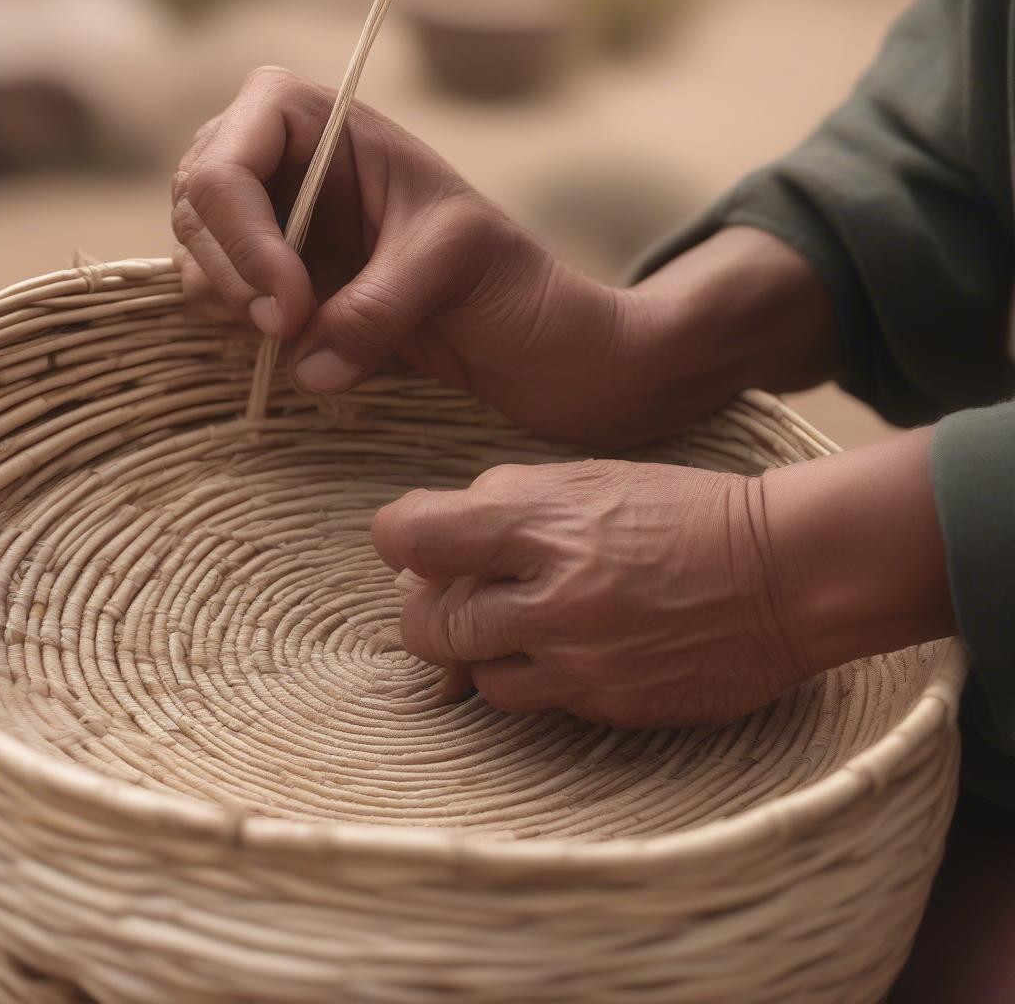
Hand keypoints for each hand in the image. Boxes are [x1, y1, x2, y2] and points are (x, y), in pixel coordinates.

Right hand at [172, 67, 692, 446]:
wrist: (540, 348)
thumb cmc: (517, 286)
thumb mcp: (455, 268)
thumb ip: (378, 307)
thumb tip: (307, 366)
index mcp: (331, 127)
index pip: (231, 152)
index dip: (243, 229)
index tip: (291, 304)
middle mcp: (295, 170)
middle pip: (199, 200)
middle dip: (229, 268)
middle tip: (285, 331)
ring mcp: (286, 233)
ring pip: (201, 254)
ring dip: (230, 302)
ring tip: (295, 341)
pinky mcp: (293, 292)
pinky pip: (229, 302)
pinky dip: (241, 330)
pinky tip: (293, 350)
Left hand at [372, 459, 806, 727]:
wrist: (783, 574)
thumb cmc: (684, 512)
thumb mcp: (592, 477)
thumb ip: (505, 502)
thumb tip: (430, 543)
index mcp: (544, 521)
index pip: (416, 536)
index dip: (398, 537)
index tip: (408, 543)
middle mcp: (553, 596)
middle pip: (427, 624)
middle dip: (424, 609)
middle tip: (451, 595)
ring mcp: (580, 659)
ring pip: (472, 675)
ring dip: (477, 650)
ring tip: (513, 622)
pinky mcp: (608, 704)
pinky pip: (532, 702)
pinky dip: (528, 676)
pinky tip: (560, 648)